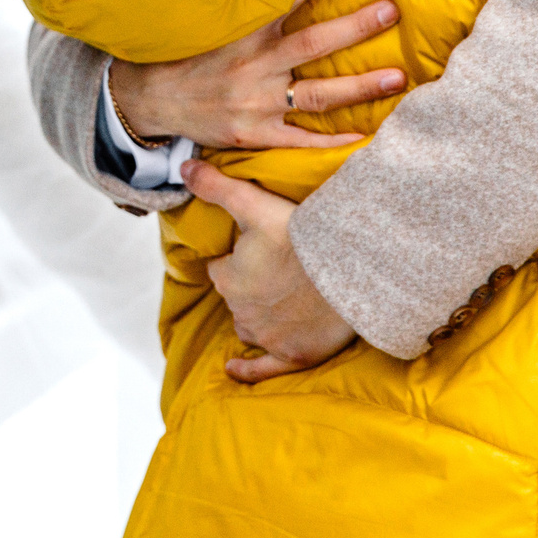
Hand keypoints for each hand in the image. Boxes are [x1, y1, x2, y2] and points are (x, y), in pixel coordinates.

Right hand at [108, 0, 405, 149]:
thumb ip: (250, 5)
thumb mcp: (214, 22)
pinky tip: (363, 137)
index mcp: (246, 31)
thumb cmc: (187, 56)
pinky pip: (300, 140)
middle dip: (355, 27)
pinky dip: (332, 141)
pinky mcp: (254, 133)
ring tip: (396, 77)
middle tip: (391, 12)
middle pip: (314, 43)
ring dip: (359, 86)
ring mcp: (256, 102)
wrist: (149, 99)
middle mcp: (254, 64)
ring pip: (317, 95)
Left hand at [181, 162, 357, 382]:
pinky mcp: (293, 356)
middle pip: (237, 297)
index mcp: (228, 277)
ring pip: (249, 327)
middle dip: (250, 284)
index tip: (260, 248)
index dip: (238, 257)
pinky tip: (234, 370)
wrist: (354, 271)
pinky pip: (262, 369)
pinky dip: (248, 370)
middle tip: (278, 268)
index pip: (222, 268)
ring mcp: (268, 337)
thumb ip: (216, 187)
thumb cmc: (303, 236)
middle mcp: (241, 311)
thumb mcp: (254, 203)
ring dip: (256, 316)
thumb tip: (183, 167)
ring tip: (278, 300)